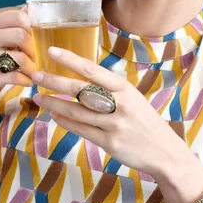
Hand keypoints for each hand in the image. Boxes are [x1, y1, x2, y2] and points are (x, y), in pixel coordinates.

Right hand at [0, 8, 35, 111]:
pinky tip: (29, 80)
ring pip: (19, 58)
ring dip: (32, 66)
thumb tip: (30, 9)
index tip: (34, 37)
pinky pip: (14, 76)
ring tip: (34, 70)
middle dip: (33, 47)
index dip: (31, 26)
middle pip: (19, 35)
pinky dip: (27, 79)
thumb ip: (13, 24)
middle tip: (36, 56)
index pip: (16, 16)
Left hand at [31, 46, 192, 177]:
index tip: (52, 51)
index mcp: (126, 89)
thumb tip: (83, 79)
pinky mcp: (110, 143)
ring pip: (76, 111)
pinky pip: (82, 130)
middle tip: (36, 75)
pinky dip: (66, 122)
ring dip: (54, 103)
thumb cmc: (146, 122)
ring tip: (38, 97)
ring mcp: (114, 125)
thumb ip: (111, 91)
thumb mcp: (134, 99)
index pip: (93, 70)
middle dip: (54, 81)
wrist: (165, 151)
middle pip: (80, 89)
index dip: (71, 60)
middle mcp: (120, 104)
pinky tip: (55, 116)